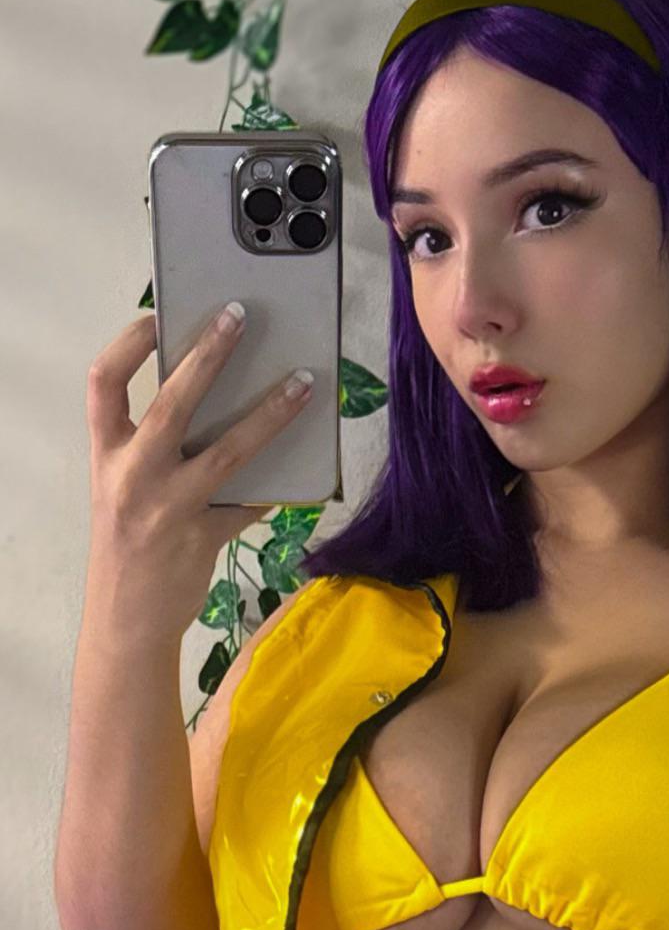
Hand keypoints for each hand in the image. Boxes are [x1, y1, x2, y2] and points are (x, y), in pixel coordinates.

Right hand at [84, 304, 319, 646]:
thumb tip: (211, 406)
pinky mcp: (204, 536)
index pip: (103, 383)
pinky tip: (305, 467)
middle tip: (238, 317)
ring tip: (303, 384)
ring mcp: (170, 506)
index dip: (127, 346)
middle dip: (208, 355)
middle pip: (172, 402)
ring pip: (228, 450)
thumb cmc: (128, 540)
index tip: (157, 317)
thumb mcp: (123, 486)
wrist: (126, 612)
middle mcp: (133, 473)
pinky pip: (250, 502)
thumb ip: (152, 449)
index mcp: (105, 453)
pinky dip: (278, 486)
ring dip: (270, 414)